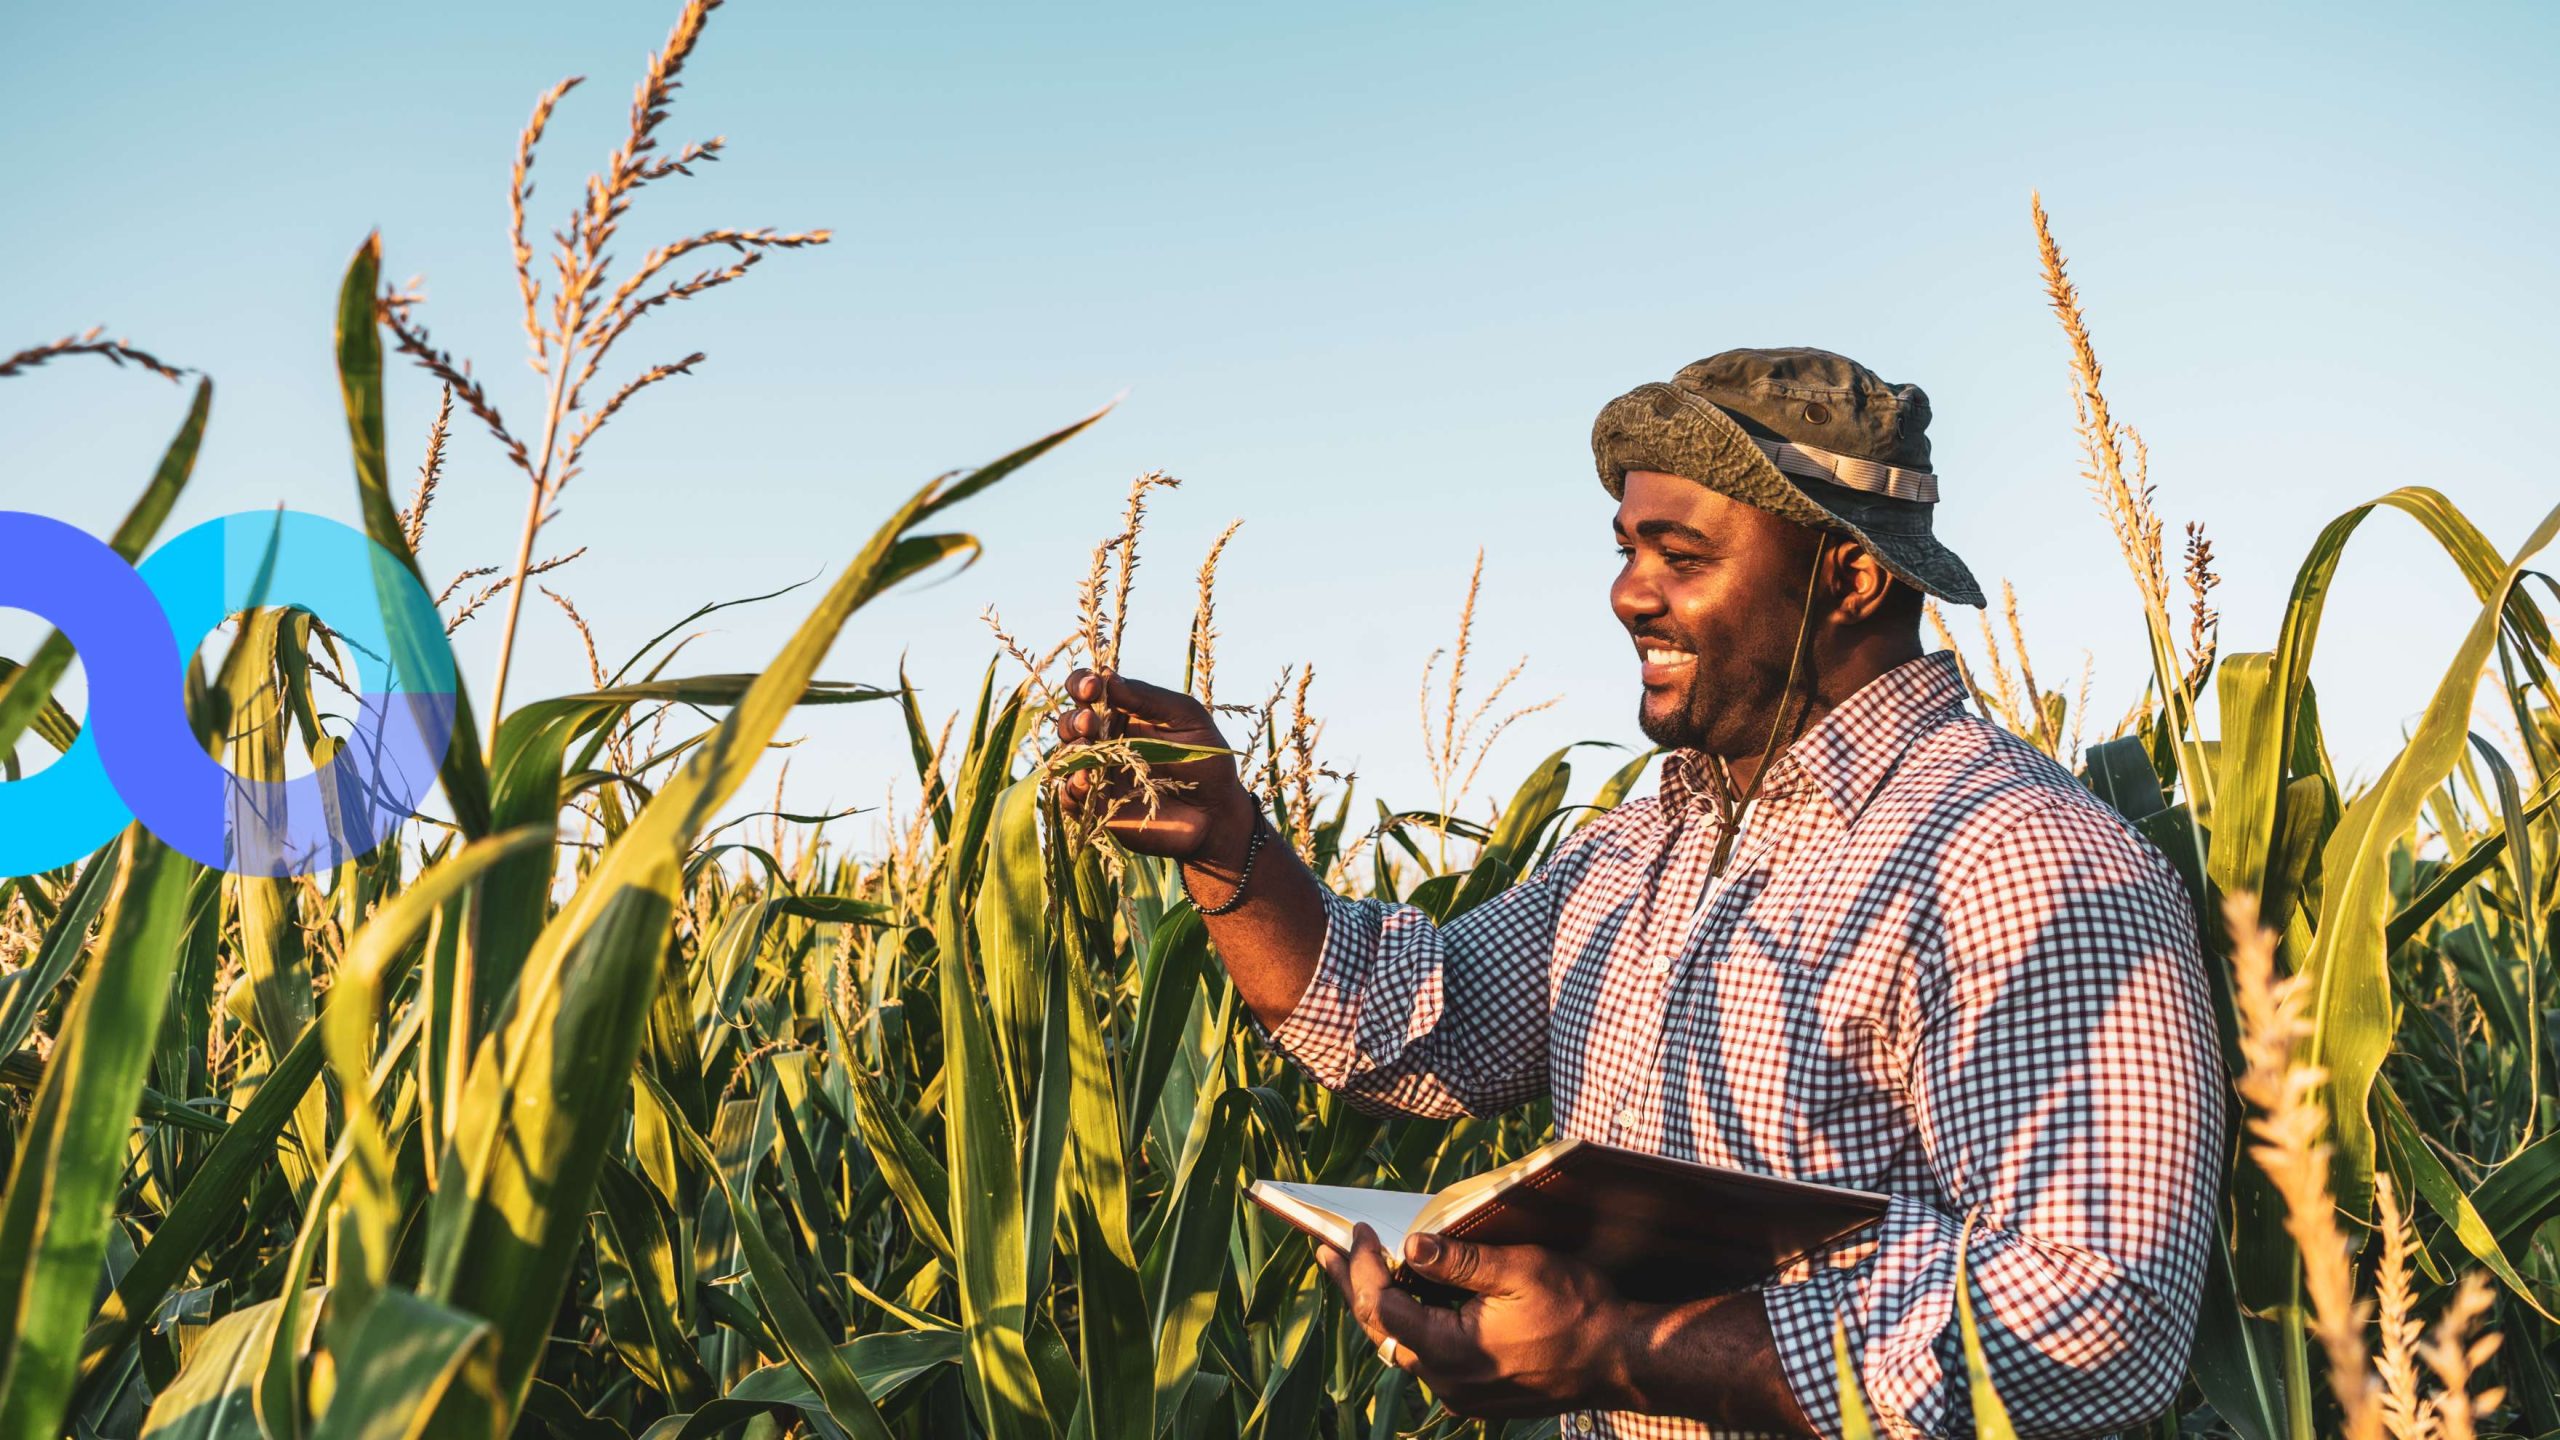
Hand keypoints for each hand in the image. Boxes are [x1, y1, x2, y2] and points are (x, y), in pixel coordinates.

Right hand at [1050, 669, 1252, 861]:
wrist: (1217, 812)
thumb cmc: (1207, 759)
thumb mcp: (1187, 717)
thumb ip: (1149, 698)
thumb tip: (1108, 677)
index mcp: (1123, 713)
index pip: (1089, 690)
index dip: (1083, 683)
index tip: (1094, 686)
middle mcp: (1105, 741)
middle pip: (1071, 722)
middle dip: (1075, 718)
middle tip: (1090, 721)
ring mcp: (1099, 774)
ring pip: (1066, 756)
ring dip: (1071, 747)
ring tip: (1087, 744)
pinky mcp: (1097, 807)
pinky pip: (1071, 797)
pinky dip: (1071, 786)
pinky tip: (1086, 779)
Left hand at [1316, 1225, 1637, 1420]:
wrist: (1624, 1359)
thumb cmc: (1580, 1310)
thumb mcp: (1521, 1270)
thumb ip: (1460, 1260)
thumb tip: (1410, 1245)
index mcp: (1452, 1352)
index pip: (1383, 1308)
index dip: (1362, 1267)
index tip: (1355, 1232)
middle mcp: (1448, 1382)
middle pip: (1383, 1332)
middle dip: (1356, 1287)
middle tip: (1329, 1253)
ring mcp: (1462, 1394)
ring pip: (1403, 1347)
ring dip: (1382, 1307)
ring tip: (1358, 1270)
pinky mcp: (1477, 1395)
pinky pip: (1429, 1358)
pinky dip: (1412, 1325)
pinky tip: (1410, 1299)